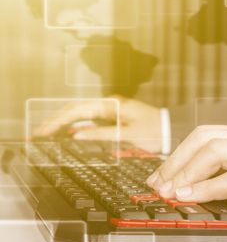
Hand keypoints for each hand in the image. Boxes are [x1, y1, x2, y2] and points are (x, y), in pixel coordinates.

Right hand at [34, 96, 162, 152]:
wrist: (172, 129)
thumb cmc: (154, 131)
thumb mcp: (127, 135)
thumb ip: (101, 135)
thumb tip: (76, 136)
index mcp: (111, 105)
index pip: (78, 110)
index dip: (58, 121)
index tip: (44, 130)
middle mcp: (109, 105)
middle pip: (76, 110)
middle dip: (56, 120)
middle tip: (39, 132)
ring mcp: (111, 111)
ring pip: (82, 115)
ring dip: (65, 123)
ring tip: (48, 133)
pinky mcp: (115, 119)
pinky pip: (92, 121)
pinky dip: (78, 127)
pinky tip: (69, 134)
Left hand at [146, 119, 226, 228]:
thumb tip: (204, 173)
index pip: (209, 132)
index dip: (181, 152)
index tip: (165, 172)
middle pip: (206, 138)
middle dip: (176, 161)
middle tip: (159, 183)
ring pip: (216, 152)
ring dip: (186, 173)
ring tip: (170, 191)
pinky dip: (208, 188)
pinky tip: (193, 197)